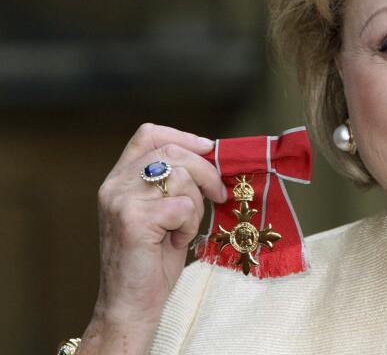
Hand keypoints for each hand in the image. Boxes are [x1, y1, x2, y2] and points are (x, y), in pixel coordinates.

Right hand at [79, 123, 225, 353]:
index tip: (208, 148)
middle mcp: (115, 185)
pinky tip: (176, 242)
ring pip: (181, 178)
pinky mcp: (134, 219)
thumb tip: (211, 156)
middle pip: (172, 152)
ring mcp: (121, 201)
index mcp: (119, 179)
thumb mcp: (162, 211)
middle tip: (219, 194)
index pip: (148, 135)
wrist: (131, 304)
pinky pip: (182, 206)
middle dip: (206, 171)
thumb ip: (173, 182)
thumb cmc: (152, 259)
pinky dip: (189, 225)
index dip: (183, 136)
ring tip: (182, 229)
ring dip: (195, 206)